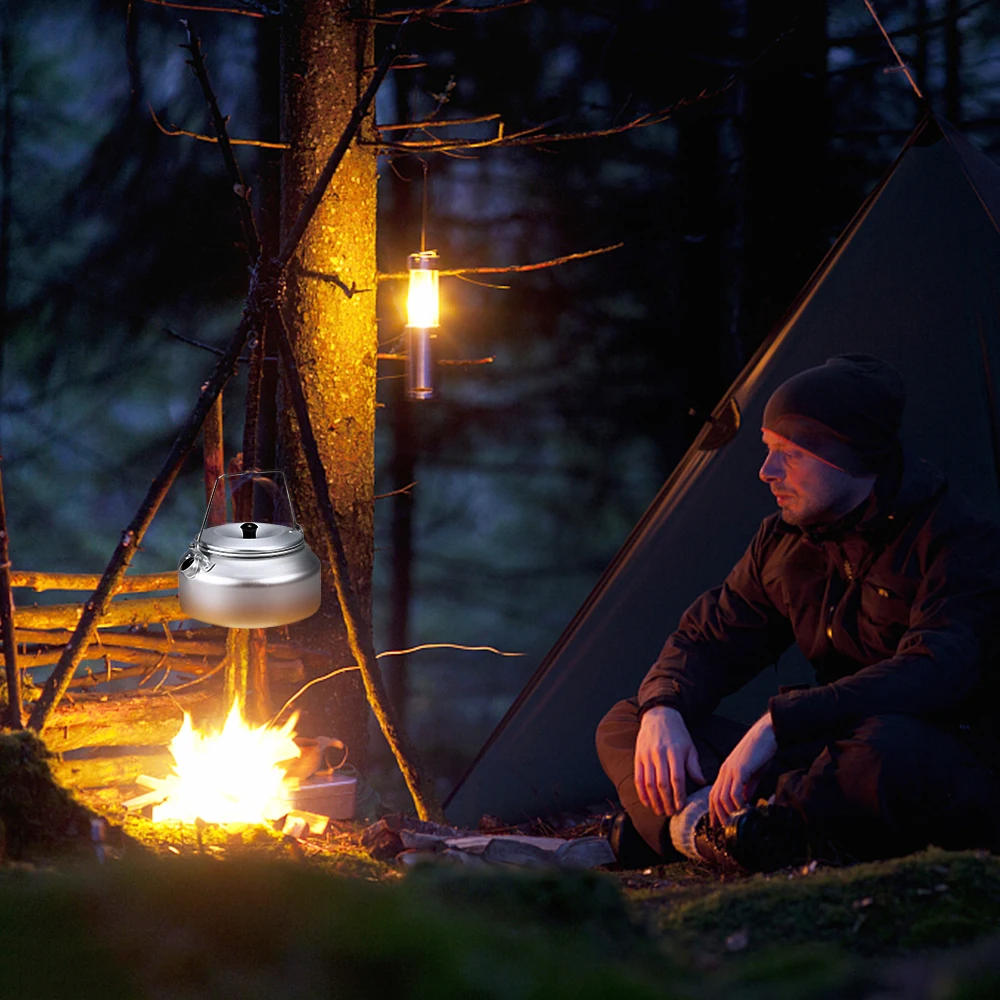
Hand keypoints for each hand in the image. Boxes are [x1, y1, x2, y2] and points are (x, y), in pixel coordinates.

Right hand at [634, 706, 705, 816]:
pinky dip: (641, 792)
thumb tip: (701, 783)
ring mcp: (647, 755)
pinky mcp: (638, 756)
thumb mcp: (689, 747)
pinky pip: (638, 777)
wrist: (659, 715)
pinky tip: (647, 802)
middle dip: (667, 801)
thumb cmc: (677, 733)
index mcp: (674, 752)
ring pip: (649, 783)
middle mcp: (659, 754)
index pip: (677, 779)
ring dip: (654, 800)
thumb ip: (694, 766)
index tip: (681, 806)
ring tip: (660, 810)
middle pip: (662, 783)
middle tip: (670, 813)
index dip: (679, 795)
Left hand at [709, 713, 777, 827]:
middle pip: (715, 798)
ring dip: (729, 813)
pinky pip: (735, 791)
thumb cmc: (761, 751)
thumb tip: (744, 803)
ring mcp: (731, 770)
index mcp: (726, 772)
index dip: (714, 811)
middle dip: (719, 816)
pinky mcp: (740, 769)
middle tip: (728, 829)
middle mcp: (725, 771)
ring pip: (723, 797)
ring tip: (737, 823)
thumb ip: (746, 787)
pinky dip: (739, 804)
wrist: (767, 733)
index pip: (714, 795)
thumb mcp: (752, 773)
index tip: (719, 825)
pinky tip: (746, 811)